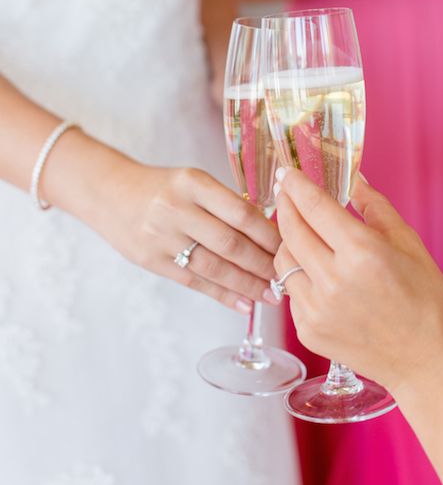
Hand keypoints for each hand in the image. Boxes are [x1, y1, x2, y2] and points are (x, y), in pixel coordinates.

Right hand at [97, 162, 280, 313]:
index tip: (291, 247)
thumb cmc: (162, 187)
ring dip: (247, 285)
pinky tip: (243, 303)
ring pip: (214, 267)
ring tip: (271, 296)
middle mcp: (177, 208)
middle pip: (230, 243)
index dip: (269, 234)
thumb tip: (269, 233)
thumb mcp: (192, 181)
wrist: (109, 192)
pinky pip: (194, 281)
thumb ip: (224, 203)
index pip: (241, 212)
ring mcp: (162, 236)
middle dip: (263, 264)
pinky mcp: (151, 260)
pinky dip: (222, 294)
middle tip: (288, 277)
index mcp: (193, 182)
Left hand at [273, 169, 442, 396]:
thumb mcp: (408, 243)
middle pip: (290, 229)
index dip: (296, 185)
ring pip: (283, 260)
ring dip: (287, 240)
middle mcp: (333, 280)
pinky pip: (291, 290)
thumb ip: (374, 206)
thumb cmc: (426, 301)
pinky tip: (316, 271)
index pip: (314, 206)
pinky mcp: (308, 330)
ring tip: (302, 232)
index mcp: (361, 252)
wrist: (428, 362)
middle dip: (285, 205)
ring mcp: (316, 309)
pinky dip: (299, 274)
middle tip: (287, 193)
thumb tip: (354, 178)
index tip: (287, 172)